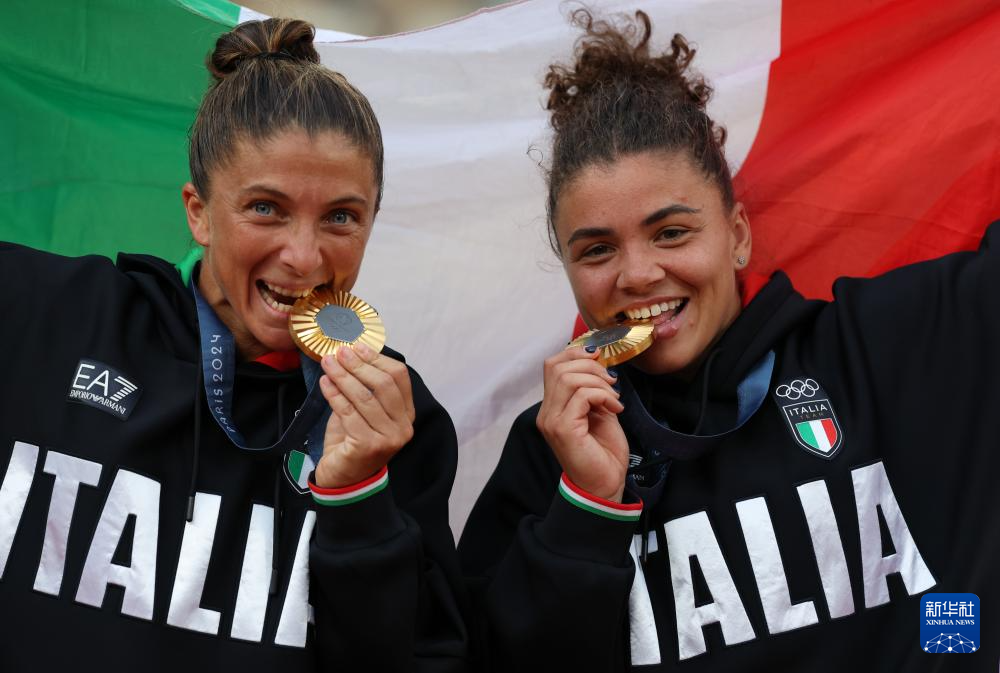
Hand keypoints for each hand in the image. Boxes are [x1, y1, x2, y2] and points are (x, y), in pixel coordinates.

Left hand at [313, 343, 415, 488]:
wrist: (344, 480)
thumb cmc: (353, 441)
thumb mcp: (364, 411)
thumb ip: (364, 387)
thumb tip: (351, 353)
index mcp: (406, 414)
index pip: (399, 377)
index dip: (377, 359)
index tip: (357, 347)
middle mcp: (403, 427)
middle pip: (384, 384)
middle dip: (359, 365)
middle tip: (339, 352)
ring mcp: (388, 438)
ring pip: (365, 397)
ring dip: (343, 376)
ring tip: (328, 363)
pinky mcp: (368, 446)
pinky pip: (348, 412)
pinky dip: (334, 394)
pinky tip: (324, 383)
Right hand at [536, 346, 628, 501]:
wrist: (605, 485)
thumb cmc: (603, 452)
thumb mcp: (599, 411)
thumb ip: (592, 389)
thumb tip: (597, 361)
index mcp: (552, 407)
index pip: (552, 365)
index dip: (576, 353)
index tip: (601, 359)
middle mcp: (546, 413)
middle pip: (557, 366)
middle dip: (590, 365)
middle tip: (610, 381)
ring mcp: (552, 421)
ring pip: (568, 378)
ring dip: (598, 382)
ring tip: (613, 397)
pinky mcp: (563, 429)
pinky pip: (581, 396)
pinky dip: (603, 396)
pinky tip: (616, 408)